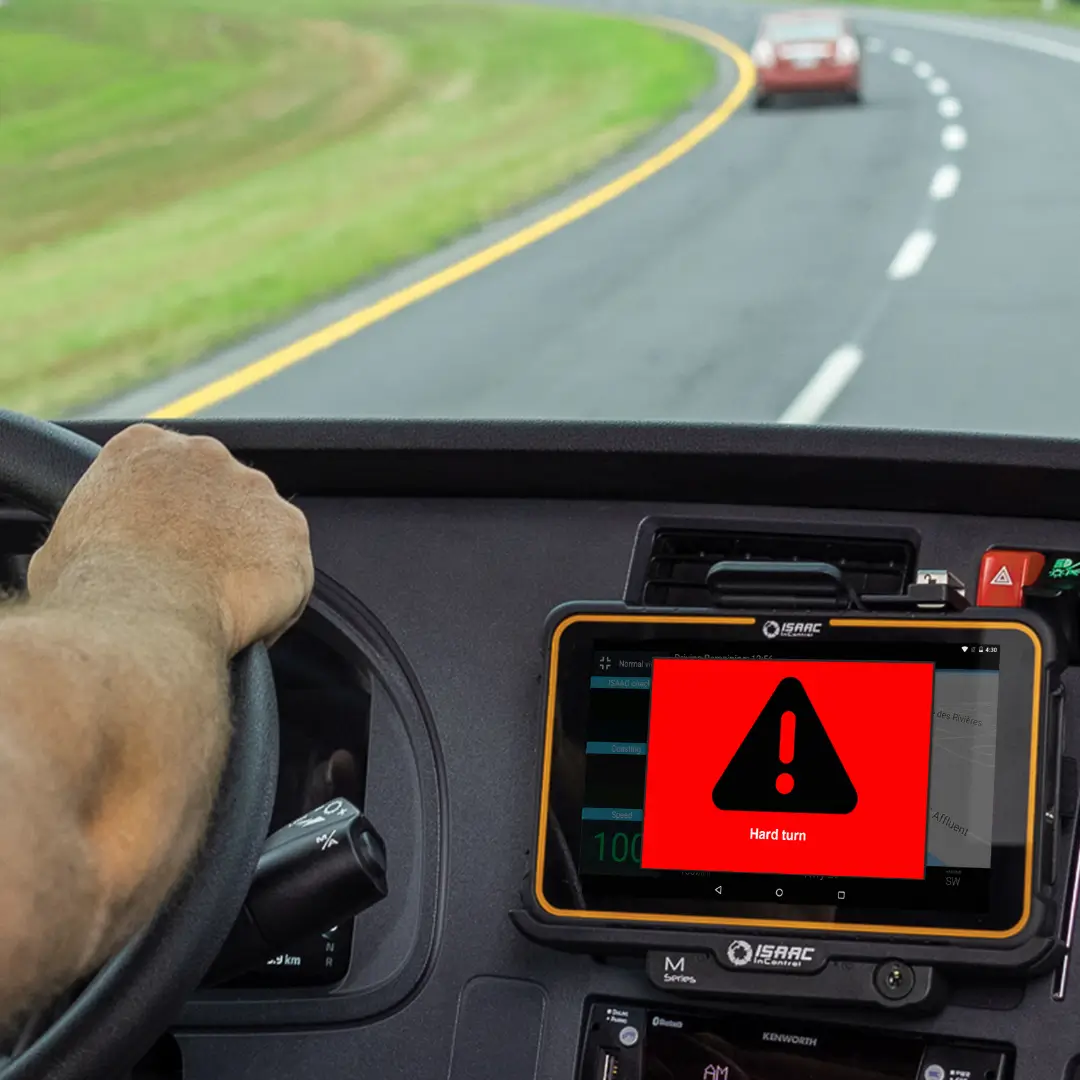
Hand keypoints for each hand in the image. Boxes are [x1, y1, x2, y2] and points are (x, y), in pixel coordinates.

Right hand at [28, 424, 313, 653]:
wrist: (140, 616)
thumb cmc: (92, 587)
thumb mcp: (63, 546)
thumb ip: (95, 531)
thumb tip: (95, 556)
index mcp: (142, 446)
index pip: (168, 475)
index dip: (169, 517)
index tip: (163, 548)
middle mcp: (206, 455)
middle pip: (219, 495)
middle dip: (213, 535)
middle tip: (191, 582)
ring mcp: (254, 490)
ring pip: (260, 530)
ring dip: (247, 564)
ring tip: (216, 607)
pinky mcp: (291, 530)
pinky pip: (291, 569)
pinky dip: (277, 598)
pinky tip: (246, 621)